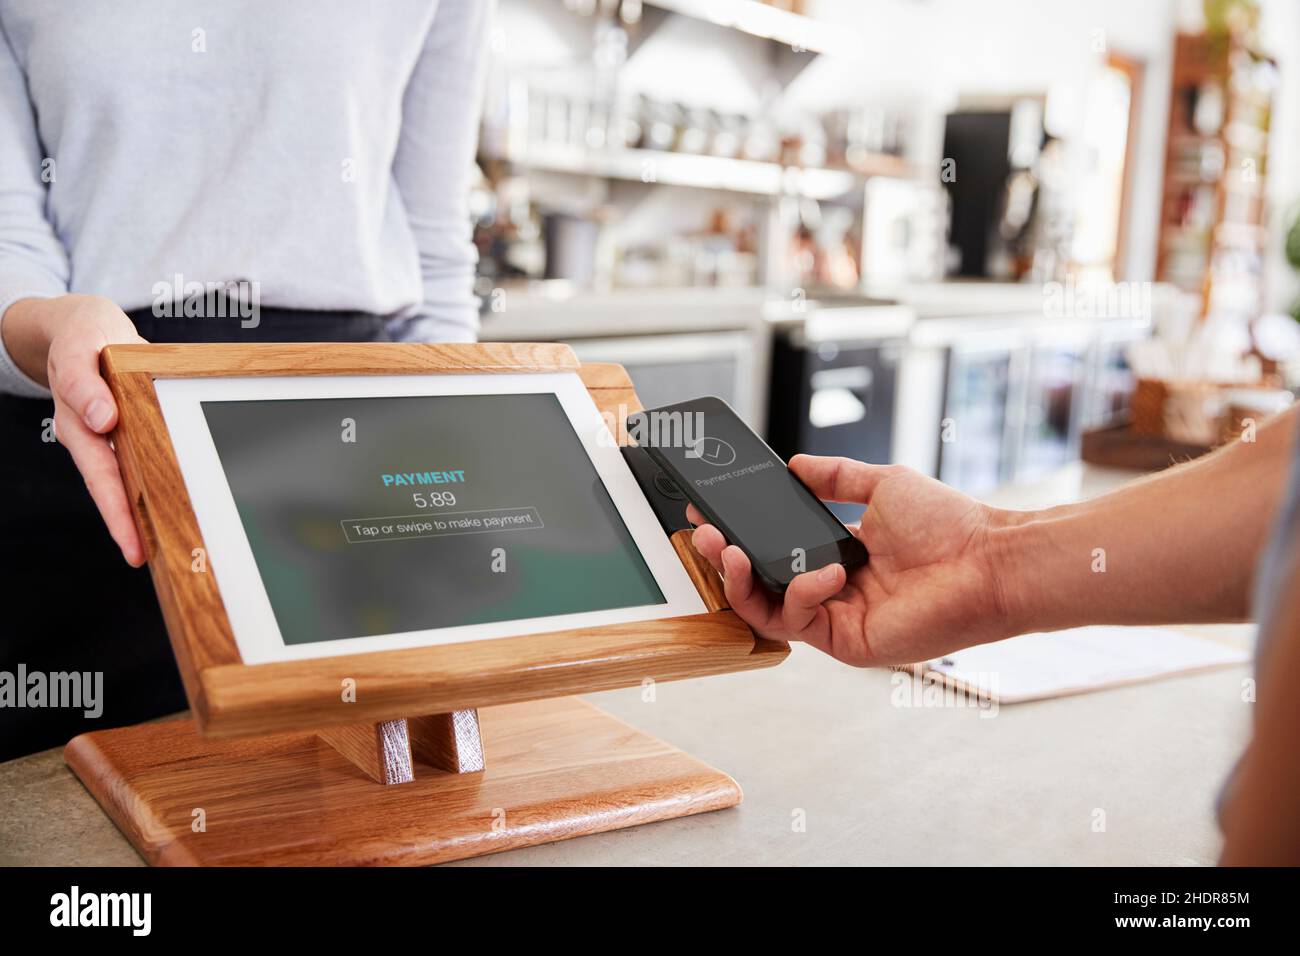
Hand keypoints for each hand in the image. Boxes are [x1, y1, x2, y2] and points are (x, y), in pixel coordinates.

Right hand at [3, 295, 146, 564]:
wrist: (83, 327)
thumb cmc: (84, 336)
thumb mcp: (81, 348)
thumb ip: (86, 383)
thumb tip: (102, 420)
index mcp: (80, 420)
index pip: (100, 474)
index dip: (116, 512)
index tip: (131, 543)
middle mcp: (93, 436)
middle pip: (111, 487)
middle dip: (126, 526)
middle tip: (144, 559)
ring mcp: (107, 435)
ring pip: (123, 480)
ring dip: (139, 512)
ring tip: (158, 547)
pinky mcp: (124, 429)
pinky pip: (136, 461)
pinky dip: (150, 484)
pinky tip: (169, 504)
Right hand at [688, 455, 1013, 665]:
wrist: (988, 560)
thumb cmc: (949, 525)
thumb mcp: (882, 484)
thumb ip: (836, 476)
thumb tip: (795, 464)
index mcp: (838, 556)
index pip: (773, 552)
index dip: (738, 536)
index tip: (709, 514)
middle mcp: (834, 591)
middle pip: (759, 584)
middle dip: (723, 561)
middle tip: (703, 534)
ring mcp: (838, 620)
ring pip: (767, 610)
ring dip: (741, 581)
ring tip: (729, 551)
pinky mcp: (848, 642)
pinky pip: (800, 622)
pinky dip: (801, 593)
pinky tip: (823, 570)